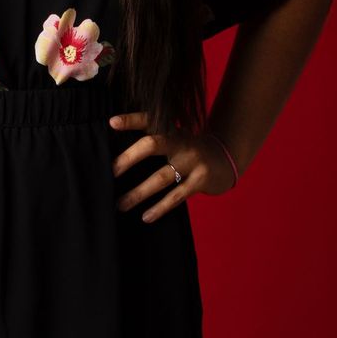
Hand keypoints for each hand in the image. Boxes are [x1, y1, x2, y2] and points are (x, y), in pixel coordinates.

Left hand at [108, 113, 237, 219]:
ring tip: (120, 204)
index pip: (149, 120)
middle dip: (128, 158)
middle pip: (152, 144)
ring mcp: (192, 161)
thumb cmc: (189, 151)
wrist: (225, 159)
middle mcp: (181, 142)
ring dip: (138, 193)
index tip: (112, 123)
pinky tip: (146, 217)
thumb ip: (153, 140)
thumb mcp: (175, 139)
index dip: (131, 120)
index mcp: (171, 130)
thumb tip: (118, 154)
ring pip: (160, 177)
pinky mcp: (201, 180)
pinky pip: (176, 196)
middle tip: (110, 172)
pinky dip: (160, 208)